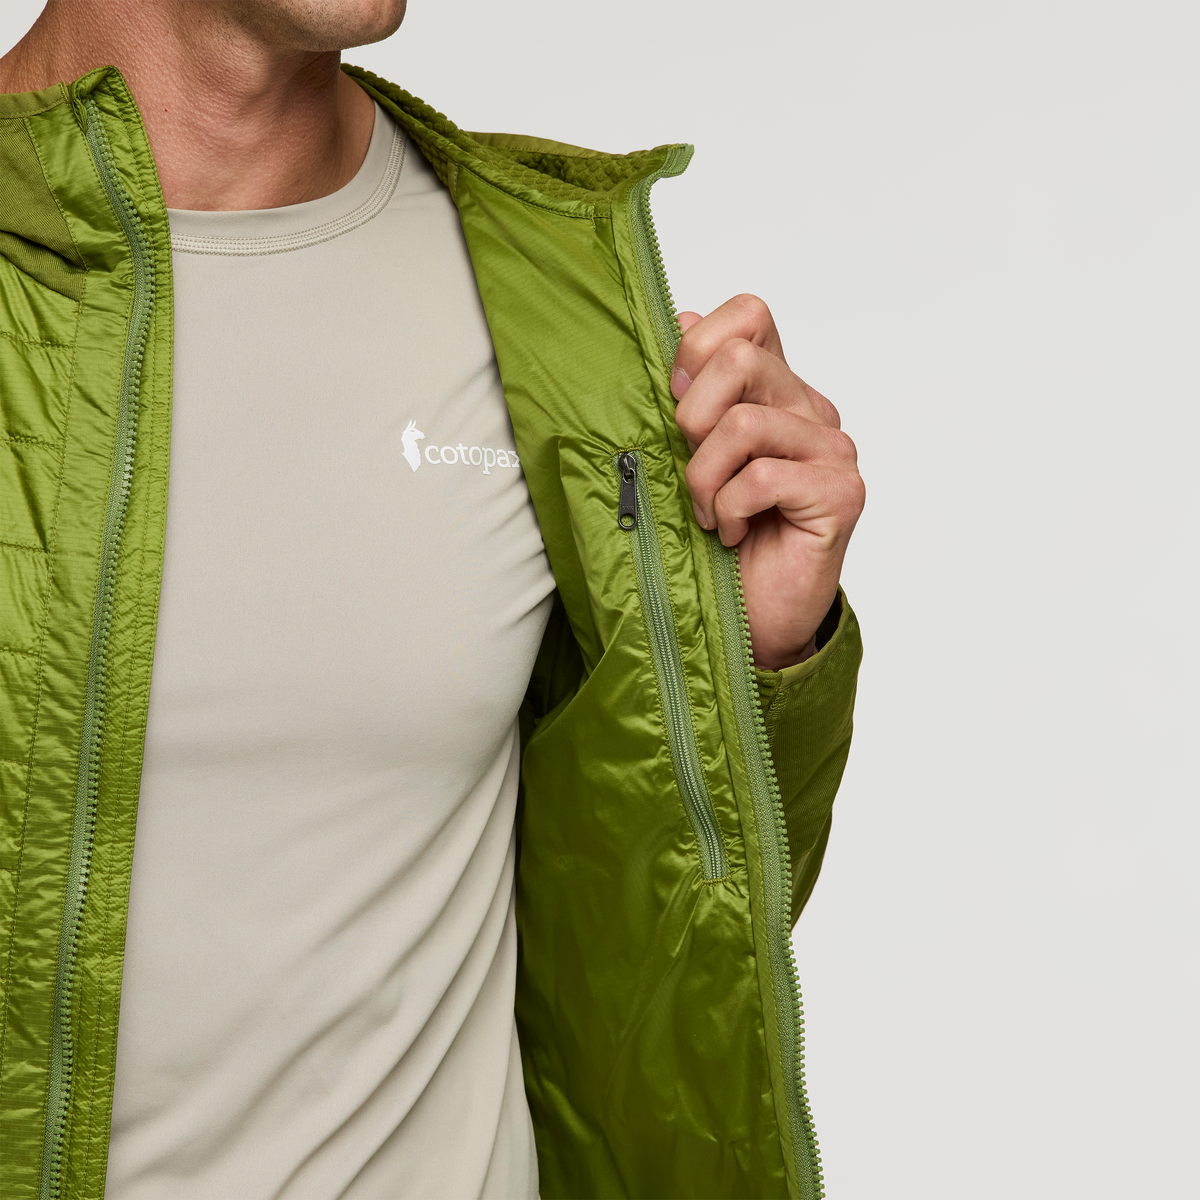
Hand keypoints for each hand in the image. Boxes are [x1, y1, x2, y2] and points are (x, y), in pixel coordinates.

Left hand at [672, 295, 863, 670]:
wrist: (750, 619)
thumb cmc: (717, 539)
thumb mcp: (688, 456)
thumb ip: (691, 391)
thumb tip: (682, 317)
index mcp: (776, 391)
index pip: (750, 315)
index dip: (698, 347)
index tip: (676, 401)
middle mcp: (810, 411)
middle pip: (739, 360)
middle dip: (691, 420)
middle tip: (693, 472)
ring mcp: (833, 450)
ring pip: (743, 424)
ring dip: (705, 479)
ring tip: (712, 513)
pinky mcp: (842, 492)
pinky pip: (762, 476)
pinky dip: (731, 509)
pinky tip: (736, 532)